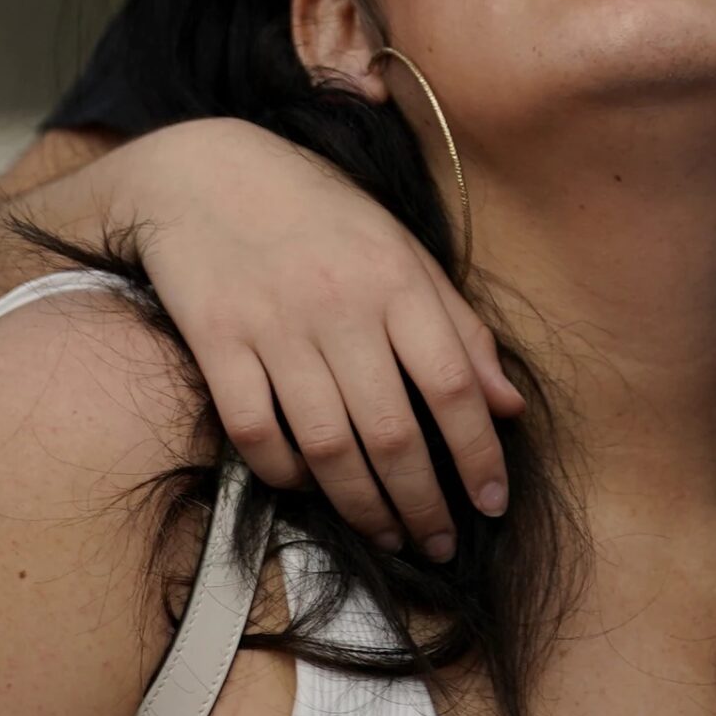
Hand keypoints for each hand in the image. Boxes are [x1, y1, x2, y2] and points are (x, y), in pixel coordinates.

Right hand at [95, 118, 525, 558]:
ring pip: (326, 445)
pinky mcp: (216, 341)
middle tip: (441, 543)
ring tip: (389, 536)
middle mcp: (340, 308)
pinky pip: (253, 431)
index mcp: (398, 281)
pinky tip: (310, 486)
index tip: (493, 503)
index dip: (479, 453)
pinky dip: (284, 471)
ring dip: (363, 506)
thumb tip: (509, 406)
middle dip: (423, 503)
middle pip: (391, 432)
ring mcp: (274, 327)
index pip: (453, 385)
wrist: (206, 172)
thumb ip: (460, 328)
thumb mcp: (405, 252)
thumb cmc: (322, 216)